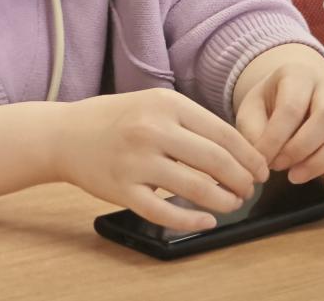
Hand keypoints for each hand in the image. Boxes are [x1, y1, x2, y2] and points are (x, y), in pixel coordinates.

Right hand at [54, 88, 268, 231]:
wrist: (63, 134)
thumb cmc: (114, 119)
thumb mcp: (152, 104)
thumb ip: (190, 122)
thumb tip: (237, 150)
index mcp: (165, 104)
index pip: (223, 133)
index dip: (249, 156)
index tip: (260, 169)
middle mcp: (152, 129)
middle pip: (216, 161)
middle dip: (242, 180)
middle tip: (249, 189)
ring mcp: (136, 161)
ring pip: (196, 188)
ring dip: (224, 201)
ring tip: (233, 203)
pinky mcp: (122, 190)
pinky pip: (166, 212)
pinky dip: (193, 220)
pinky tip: (207, 220)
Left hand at [233, 45, 323, 187]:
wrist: (291, 90)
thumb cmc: (269, 101)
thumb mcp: (251, 108)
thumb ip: (253, 130)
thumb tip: (262, 158)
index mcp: (298, 75)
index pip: (292, 107)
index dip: (275, 138)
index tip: (262, 159)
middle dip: (301, 149)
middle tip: (278, 167)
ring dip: (321, 162)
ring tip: (295, 176)